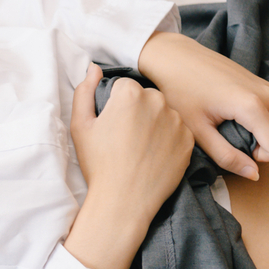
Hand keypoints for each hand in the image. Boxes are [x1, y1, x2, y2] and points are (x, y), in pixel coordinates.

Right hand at [64, 63, 193, 268]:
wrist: (124, 200)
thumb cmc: (98, 163)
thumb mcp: (80, 125)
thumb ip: (84, 90)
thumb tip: (94, 68)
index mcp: (129, 93)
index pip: (123, 86)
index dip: (114, 105)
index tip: (111, 125)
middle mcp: (157, 100)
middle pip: (146, 97)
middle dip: (137, 110)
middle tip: (125, 138)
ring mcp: (177, 121)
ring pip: (164, 113)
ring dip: (154, 124)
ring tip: (140, 148)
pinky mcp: (189, 140)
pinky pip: (178, 130)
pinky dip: (168, 139)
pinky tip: (154, 156)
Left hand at [137, 31, 268, 180]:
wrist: (174, 57)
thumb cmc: (179, 91)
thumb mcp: (198, 131)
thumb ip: (227, 156)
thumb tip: (253, 174)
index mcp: (253, 106)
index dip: (258, 158)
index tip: (231, 148)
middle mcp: (266, 93)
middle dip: (249, 143)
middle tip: (217, 131)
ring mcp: (264, 84)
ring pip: (267, 125)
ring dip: (246, 130)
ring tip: (217, 117)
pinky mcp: (259, 81)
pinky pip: (262, 111)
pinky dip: (245, 118)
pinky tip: (220, 107)